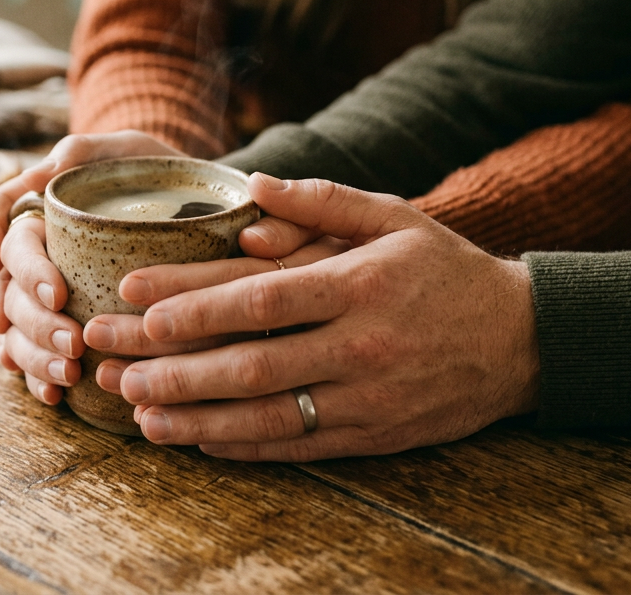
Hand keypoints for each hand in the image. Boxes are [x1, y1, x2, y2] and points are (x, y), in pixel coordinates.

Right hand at [0, 131, 182, 403]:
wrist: (182, 201)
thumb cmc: (147, 170)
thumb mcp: (122, 149)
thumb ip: (83, 151)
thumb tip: (50, 169)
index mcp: (36, 206)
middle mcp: (31, 253)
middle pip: (8, 286)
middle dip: (34, 318)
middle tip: (71, 338)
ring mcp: (41, 293)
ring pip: (14, 329)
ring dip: (34, 355)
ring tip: (68, 375)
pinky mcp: (62, 323)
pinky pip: (34, 355)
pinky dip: (38, 378)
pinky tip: (54, 396)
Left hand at [92, 174, 539, 460]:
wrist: (521, 341)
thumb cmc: (445, 270)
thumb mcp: (395, 217)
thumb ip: (322, 200)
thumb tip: (252, 186)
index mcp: (359, 285)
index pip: (261, 297)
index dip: (193, 302)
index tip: (134, 301)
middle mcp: (360, 346)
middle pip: (249, 362)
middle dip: (170, 365)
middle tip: (109, 360)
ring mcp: (366, 399)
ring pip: (264, 414)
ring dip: (192, 415)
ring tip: (136, 410)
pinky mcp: (373, 436)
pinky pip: (296, 446)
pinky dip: (241, 446)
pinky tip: (195, 438)